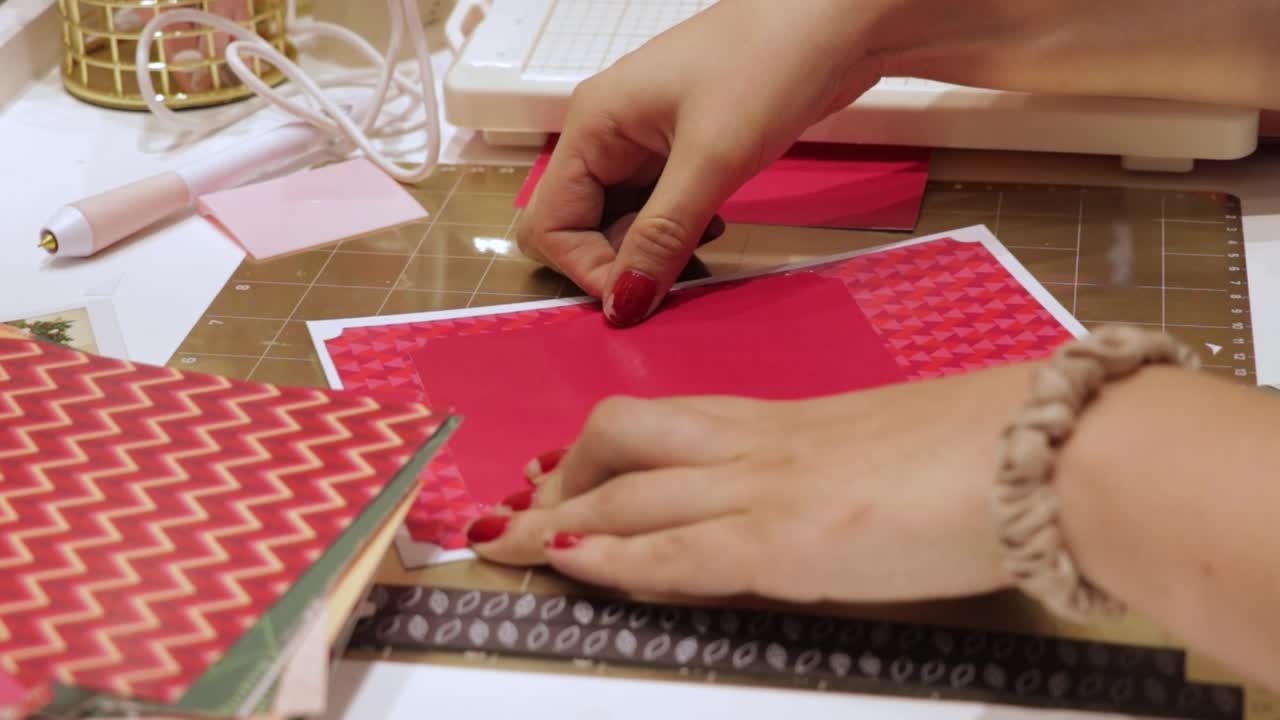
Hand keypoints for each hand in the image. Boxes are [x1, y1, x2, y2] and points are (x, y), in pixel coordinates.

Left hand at [465, 361, 1038, 603]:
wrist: (1051, 452)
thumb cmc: (993, 448)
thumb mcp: (894, 453)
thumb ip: (840, 471)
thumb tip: (822, 499)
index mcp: (789, 420)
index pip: (667, 421)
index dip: (600, 446)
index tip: (562, 467)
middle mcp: (761, 442)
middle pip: (624, 437)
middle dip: (560, 475)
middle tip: (518, 507)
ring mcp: (766, 487)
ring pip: (627, 486)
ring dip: (555, 518)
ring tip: (501, 542)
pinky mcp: (784, 541)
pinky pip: (673, 548)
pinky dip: (613, 557)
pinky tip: (568, 563)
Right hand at [515, 0, 880, 324]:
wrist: (836, 18)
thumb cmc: (770, 60)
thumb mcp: (712, 159)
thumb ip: (662, 235)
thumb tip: (624, 302)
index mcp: (593, 124)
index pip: (550, 222)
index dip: (586, 268)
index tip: (637, 296)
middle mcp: (608, 133)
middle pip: (582, 226)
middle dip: (620, 261)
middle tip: (675, 276)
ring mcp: (645, 141)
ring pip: (623, 221)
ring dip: (653, 250)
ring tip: (700, 248)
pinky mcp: (682, 148)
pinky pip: (658, 207)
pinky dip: (678, 230)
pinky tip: (713, 225)